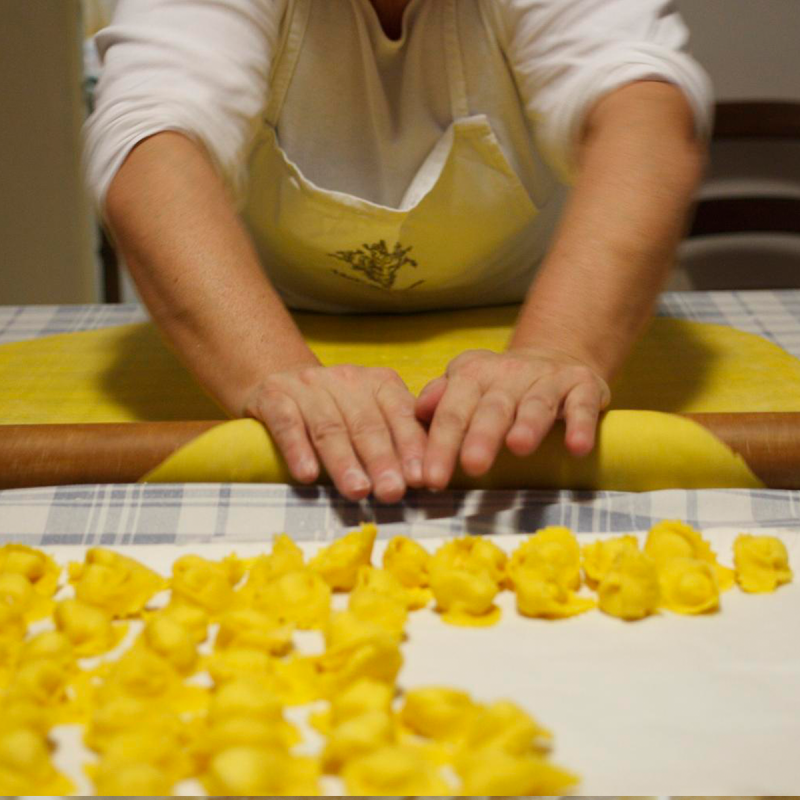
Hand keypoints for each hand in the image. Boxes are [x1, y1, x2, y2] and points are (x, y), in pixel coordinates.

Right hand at [244, 364, 426, 502]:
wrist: (277, 383)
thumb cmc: (335, 411)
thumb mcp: (370, 415)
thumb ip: (397, 437)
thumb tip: (424, 477)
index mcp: (378, 383)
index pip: (400, 414)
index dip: (411, 446)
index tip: (421, 479)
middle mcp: (345, 379)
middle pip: (366, 424)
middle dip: (382, 460)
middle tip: (393, 492)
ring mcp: (308, 386)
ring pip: (329, 427)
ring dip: (345, 462)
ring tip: (357, 491)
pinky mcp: (274, 396)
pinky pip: (287, 423)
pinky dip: (297, 449)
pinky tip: (306, 474)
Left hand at [416, 347, 610, 489]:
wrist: (553, 358)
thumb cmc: (498, 388)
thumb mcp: (463, 386)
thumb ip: (440, 400)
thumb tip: (418, 410)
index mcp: (472, 375)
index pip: (452, 411)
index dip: (441, 444)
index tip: (431, 479)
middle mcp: (508, 374)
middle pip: (492, 409)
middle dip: (481, 437)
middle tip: (472, 466)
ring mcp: (547, 379)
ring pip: (536, 404)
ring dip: (528, 425)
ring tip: (519, 447)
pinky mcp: (583, 385)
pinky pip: (582, 405)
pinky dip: (580, 425)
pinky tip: (577, 447)